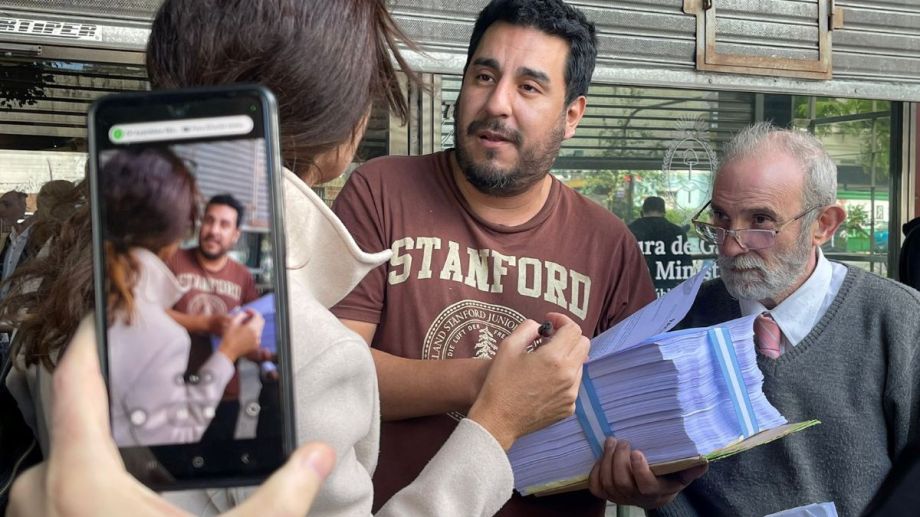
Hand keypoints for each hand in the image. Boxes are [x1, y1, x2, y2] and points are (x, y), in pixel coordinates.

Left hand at [7, 316, 334, 516]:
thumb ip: (282, 496)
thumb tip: (320, 455)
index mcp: (84, 484)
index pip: (73, 387)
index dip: (84, 343)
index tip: (98, 318)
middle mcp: (44, 504)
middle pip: (58, 434)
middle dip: (90, 412)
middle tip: (134, 400)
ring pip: (41, 480)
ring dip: (75, 463)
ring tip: (121, 460)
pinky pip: (44, 510)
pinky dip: (68, 499)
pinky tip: (110, 510)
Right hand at [218, 310, 263, 361]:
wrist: (228, 351)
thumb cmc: (229, 336)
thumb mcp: (233, 322)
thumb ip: (241, 315)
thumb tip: (246, 314)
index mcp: (252, 328)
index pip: (257, 315)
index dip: (252, 311)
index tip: (246, 311)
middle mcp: (257, 334)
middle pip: (261, 321)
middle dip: (255, 317)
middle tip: (247, 316)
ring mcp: (257, 340)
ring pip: (259, 328)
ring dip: (254, 325)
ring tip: (244, 325)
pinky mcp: (256, 345)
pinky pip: (257, 336)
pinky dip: (253, 332)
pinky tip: (245, 333)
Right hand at [467, 312, 588, 449]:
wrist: (498, 420)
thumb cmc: (500, 382)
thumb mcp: (508, 346)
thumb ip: (528, 328)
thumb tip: (542, 327)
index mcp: (554, 358)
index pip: (573, 329)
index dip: (562, 320)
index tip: (550, 322)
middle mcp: (569, 375)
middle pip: (583, 344)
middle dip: (568, 336)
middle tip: (550, 339)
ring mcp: (571, 393)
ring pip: (580, 365)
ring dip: (567, 357)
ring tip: (545, 362)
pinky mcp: (569, 407)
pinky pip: (573, 384)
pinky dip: (563, 377)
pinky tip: (544, 381)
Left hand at [588, 437, 707, 508]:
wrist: (653, 493)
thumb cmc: (668, 477)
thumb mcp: (682, 473)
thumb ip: (691, 468)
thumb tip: (703, 462)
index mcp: (656, 492)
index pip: (646, 487)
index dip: (639, 470)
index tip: (637, 452)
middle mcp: (637, 498)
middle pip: (622, 483)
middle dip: (618, 459)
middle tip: (622, 441)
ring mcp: (620, 498)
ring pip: (607, 482)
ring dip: (606, 460)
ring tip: (611, 442)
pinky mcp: (608, 495)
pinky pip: (596, 488)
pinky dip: (595, 471)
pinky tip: (601, 457)